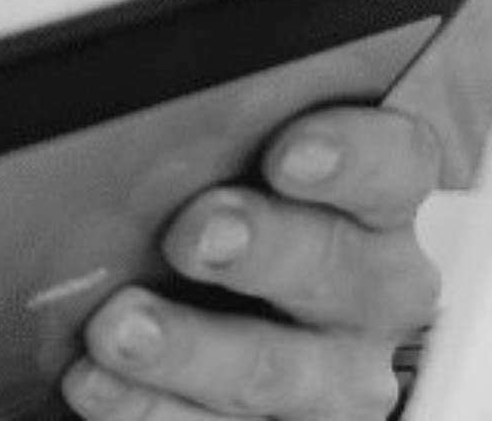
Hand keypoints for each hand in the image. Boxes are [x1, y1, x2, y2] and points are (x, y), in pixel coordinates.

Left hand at [63, 104, 445, 420]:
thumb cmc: (208, 203)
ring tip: (121, 328)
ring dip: (193, 348)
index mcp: (372, 202)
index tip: (288, 154)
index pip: (396, 163)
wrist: (191, 307)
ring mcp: (330, 376)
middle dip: (265, 248)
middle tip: (196, 234)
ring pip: (277, 369)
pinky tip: (96, 381)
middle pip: (340, 268)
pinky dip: (149, 406)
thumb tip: (145, 101)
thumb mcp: (223, 159)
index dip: (353, 155)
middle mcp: (369, 291)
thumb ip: (214, 131)